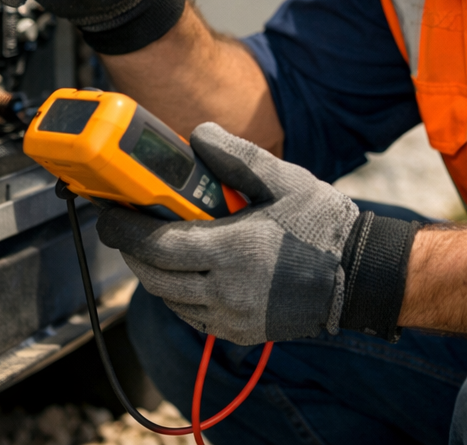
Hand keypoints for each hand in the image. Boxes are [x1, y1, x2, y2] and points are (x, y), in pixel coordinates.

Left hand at [96, 122, 360, 344]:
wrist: (358, 276)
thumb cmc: (323, 223)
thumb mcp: (284, 179)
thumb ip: (236, 156)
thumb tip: (196, 135)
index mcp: (233, 252)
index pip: (158, 246)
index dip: (126, 230)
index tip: (108, 213)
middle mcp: (226, 292)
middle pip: (155, 277)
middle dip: (132, 251)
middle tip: (125, 225)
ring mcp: (232, 318)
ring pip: (170, 301)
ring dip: (154, 274)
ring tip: (154, 244)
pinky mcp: (240, 332)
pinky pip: (192, 316)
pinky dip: (178, 294)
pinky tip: (186, 270)